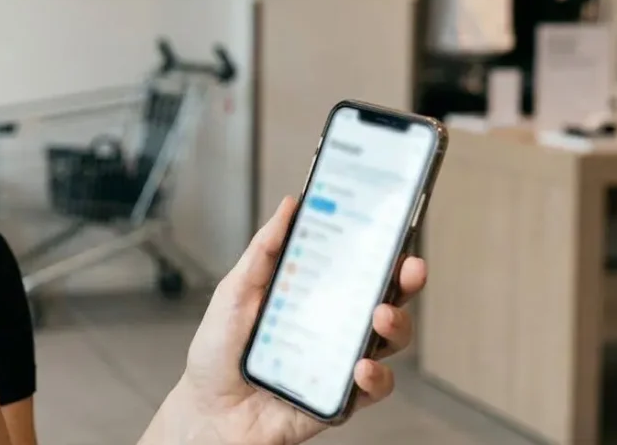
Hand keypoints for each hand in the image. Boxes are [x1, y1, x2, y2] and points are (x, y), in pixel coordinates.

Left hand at [179, 197, 426, 444]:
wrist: (208, 411)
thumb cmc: (219, 351)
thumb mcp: (235, 291)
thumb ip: (264, 251)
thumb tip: (291, 206)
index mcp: (313, 294)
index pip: (357, 265)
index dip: (381, 247)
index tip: (394, 227)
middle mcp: (333, 325)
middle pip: (385, 297)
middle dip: (406, 280)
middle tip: (408, 268)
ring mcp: (340, 360)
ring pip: (389, 340)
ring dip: (395, 324)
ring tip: (379, 316)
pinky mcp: (342, 397)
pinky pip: (373, 387)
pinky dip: (374, 376)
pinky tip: (360, 367)